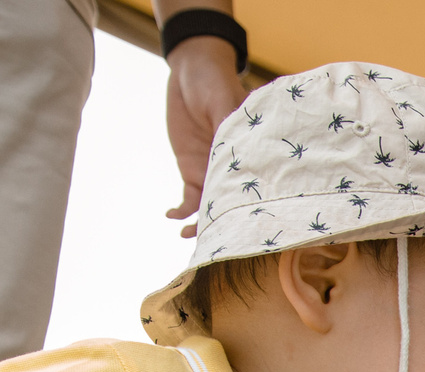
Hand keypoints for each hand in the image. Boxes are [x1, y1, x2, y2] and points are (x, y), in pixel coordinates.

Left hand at [164, 35, 247, 235]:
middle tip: (218, 245)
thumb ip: (228, 127)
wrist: (190, 72)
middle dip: (225, 225)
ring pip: (210, 207)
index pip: (252, 187)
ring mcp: (212, 172)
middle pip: (232, 204)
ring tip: (189, 236)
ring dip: (201, 225)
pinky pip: (189, 198)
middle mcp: (233, 169)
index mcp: (248, 156)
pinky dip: (181, 210)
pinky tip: (172, 217)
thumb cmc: (214, 82)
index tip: (247, 226)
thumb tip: (236, 152)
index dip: (249, 207)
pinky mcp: (191, 170)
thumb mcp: (223, 103)